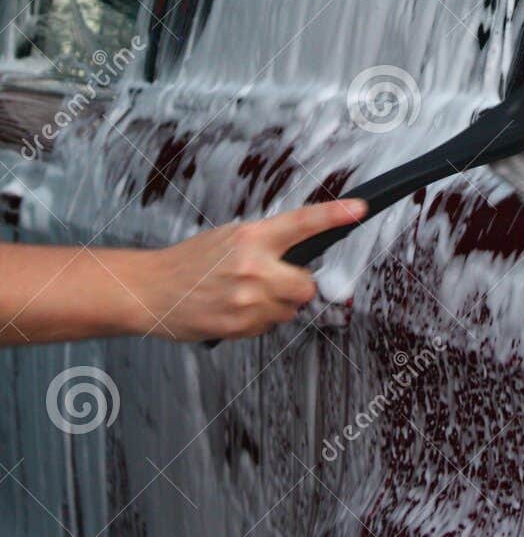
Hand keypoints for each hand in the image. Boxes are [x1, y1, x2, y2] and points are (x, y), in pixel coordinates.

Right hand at [127, 201, 365, 341]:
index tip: (360, 209)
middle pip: (307, 285)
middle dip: (297, 285)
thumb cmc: (190, 261)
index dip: (335, 215)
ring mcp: (247, 299)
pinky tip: (235, 309)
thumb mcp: (229, 238)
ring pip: (289, 310)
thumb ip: (266, 243)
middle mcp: (253, 266)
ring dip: (276, 305)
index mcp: (252, 237)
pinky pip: (269, 327)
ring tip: (245, 295)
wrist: (152, 290)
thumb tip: (298, 253)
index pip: (302, 223)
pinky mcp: (238, 325)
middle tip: (275, 280)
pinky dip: (259, 320)